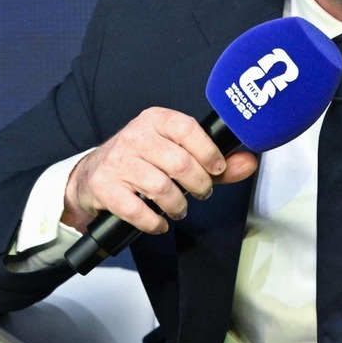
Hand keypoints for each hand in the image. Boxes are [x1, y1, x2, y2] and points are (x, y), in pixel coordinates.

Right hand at [62, 107, 258, 233]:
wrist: (92, 176)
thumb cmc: (143, 162)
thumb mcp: (177, 153)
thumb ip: (215, 161)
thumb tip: (249, 163)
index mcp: (156, 120)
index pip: (188, 129)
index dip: (208, 152)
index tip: (217, 169)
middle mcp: (135, 136)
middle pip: (179, 163)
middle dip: (199, 185)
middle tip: (201, 193)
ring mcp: (118, 161)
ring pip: (161, 187)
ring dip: (178, 206)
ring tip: (179, 209)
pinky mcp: (104, 186)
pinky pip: (137, 210)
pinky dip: (154, 223)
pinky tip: (159, 223)